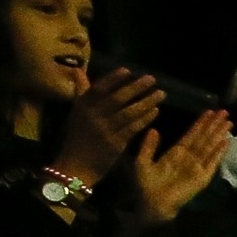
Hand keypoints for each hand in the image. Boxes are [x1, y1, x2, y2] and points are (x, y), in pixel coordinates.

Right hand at [53, 69, 162, 184]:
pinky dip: (145, 119)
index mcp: (82, 106)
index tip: (128, 70)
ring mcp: (104, 130)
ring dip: (146, 102)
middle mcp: (92, 116)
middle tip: (152, 79)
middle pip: (116, 98)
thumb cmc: (78, 137)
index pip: (98, 88)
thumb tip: (78, 69)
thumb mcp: (76, 112)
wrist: (75, 166)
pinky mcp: (115, 144)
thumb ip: (81, 91)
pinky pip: (133, 128)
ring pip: (128, 113)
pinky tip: (156, 111)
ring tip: (161, 94)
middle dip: (135, 87)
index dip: (113, 78)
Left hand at [121, 110, 230, 225]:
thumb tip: (155, 129)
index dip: (200, 123)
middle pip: (204, 138)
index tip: (209, 111)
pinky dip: (219, 153)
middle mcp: (189, 158)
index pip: (191, 134)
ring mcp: (197, 167)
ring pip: (210, 147)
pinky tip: (226, 143)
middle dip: (214, 125)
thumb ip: (149, 146)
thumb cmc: (145, 185)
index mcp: (175, 153)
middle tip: (225, 111)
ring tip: (229, 123)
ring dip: (219, 135)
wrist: (152, 203)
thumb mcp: (142, 161)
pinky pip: (212, 163)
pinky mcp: (202, 178)